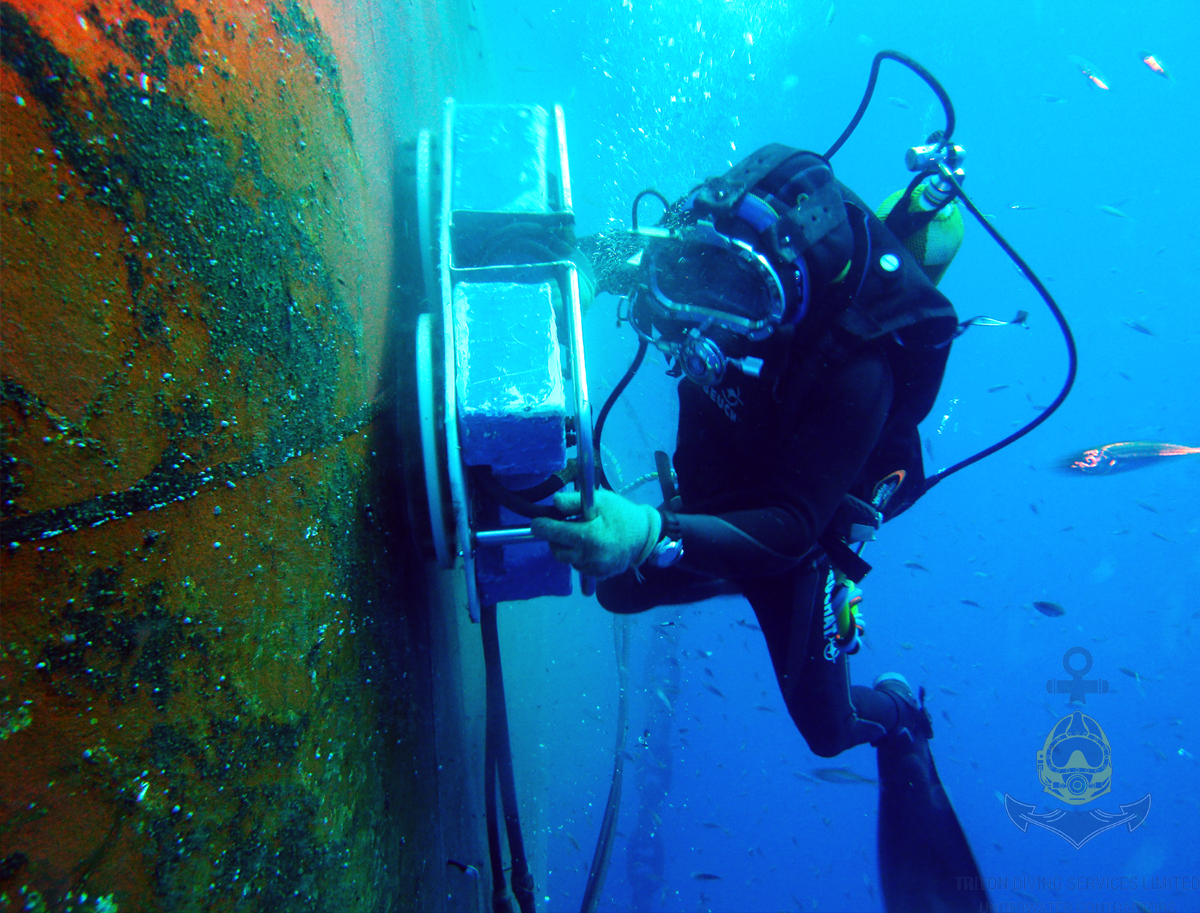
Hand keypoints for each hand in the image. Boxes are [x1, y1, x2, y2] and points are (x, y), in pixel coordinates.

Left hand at [530, 489, 660, 578]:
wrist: (644, 536)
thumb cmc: (621, 514)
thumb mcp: (599, 500)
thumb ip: (573, 501)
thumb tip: (554, 502)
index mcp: (589, 536)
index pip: (554, 533)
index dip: (542, 526)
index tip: (537, 523)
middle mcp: (590, 556)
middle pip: (557, 550)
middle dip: (555, 539)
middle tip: (563, 527)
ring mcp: (594, 569)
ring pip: (567, 560)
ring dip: (567, 548)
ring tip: (580, 535)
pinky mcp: (598, 575)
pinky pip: (578, 566)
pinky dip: (578, 556)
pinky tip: (589, 546)